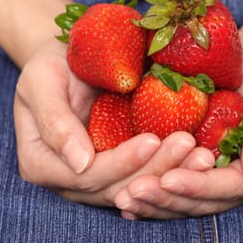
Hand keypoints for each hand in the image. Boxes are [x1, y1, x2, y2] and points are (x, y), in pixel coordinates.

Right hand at [13, 38, 212, 206]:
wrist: (70, 56)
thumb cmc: (51, 63)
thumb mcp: (42, 82)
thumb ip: (54, 122)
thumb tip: (79, 163)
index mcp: (41, 164)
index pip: (85, 176)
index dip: (120, 163)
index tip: (152, 139)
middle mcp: (69, 178)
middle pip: (116, 187)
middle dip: (155, 170)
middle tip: (189, 147)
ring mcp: (97, 175)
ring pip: (137, 185)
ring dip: (171, 171)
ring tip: (201, 155)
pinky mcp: (121, 165)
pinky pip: (147, 172)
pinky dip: (173, 166)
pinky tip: (197, 155)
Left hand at [114, 32, 242, 218]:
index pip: (234, 187)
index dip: (200, 186)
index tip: (167, 178)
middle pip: (207, 200)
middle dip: (169, 198)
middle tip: (131, 192)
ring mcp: (224, 171)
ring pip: (190, 198)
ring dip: (157, 201)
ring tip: (124, 198)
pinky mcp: (203, 161)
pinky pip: (180, 180)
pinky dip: (156, 190)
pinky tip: (127, 197)